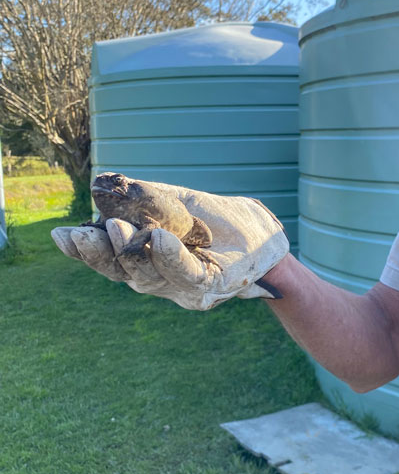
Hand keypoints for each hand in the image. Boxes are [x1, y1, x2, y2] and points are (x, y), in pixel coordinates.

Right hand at [51, 183, 288, 309]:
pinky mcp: (212, 286)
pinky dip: (171, 257)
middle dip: (99, 255)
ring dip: (132, 251)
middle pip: (122, 273)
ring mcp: (184, 288)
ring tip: (118, 228)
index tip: (60, 235)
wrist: (263, 233)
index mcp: (145, 261)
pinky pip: (188, 274)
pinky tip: (160, 238)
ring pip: (150, 276)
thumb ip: (143, 200)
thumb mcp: (176, 203)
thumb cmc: (217, 220)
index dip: (84, 252)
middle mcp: (160, 280)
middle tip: (79, 235)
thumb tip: (104, 185)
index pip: (108, 261)